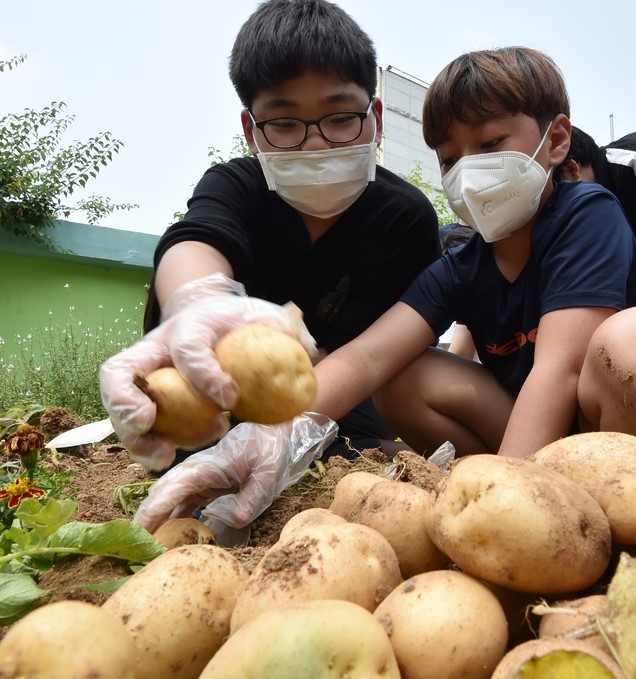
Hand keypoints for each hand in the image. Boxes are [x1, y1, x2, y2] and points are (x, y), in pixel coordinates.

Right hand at [99, 273, 316, 469]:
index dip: (204, 374)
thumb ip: (285, 329)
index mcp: (191, 325)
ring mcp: (145, 374)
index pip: (188, 347)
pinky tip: (174, 455)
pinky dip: (148, 444)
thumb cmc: (237, 322)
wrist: (210, 318)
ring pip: (118, 405)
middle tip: (148, 424)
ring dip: (134, 437)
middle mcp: (156, 348)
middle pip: (120, 371)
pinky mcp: (144, 397)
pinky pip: (135, 425)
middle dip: (127, 402)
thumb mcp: (263, 316)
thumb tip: (308, 350)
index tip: (230, 400)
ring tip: (163, 457)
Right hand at [134, 413, 337, 534]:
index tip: (140, 531)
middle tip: (136, 549)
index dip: (155, 509)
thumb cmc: (269, 450)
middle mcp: (195, 471)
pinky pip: (181, 504)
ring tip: (147, 551)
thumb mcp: (268, 473)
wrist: (273, 434)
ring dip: (156, 522)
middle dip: (146, 519)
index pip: (173, 487)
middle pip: (162, 494)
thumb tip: (233, 520)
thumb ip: (252, 497)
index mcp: (207, 466)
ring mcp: (197, 479)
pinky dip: (171, 520)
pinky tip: (169, 541)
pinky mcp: (203, 486)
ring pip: (168, 500)